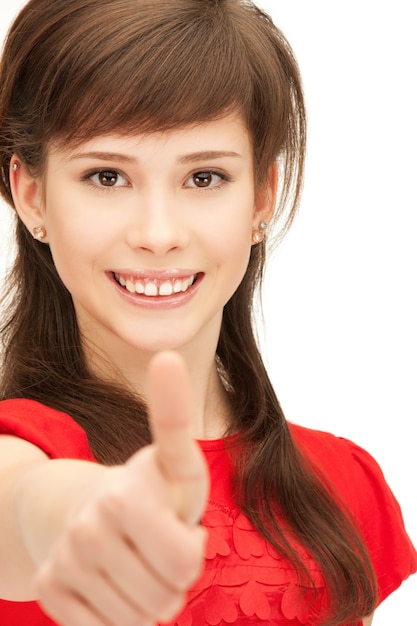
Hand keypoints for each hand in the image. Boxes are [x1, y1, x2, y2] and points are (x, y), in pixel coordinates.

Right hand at [35, 351, 208, 625]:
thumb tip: (167, 355)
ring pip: (142, 619)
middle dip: (176, 576)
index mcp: (127, 492)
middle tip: (160, 544)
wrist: (85, 509)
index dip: (188, 520)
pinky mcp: (49, 590)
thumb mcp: (175, 462)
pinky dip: (121, 616)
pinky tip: (113, 581)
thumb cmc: (149, 490)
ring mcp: (66, 559)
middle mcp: (91, 525)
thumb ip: (175, 418)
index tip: (170, 418)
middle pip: (171, 593)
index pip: (185, 553)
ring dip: (151, 598)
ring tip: (139, 560)